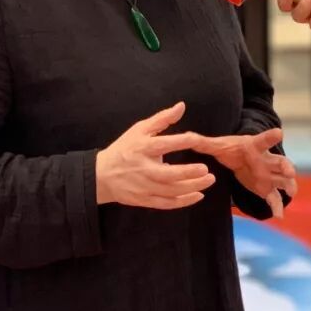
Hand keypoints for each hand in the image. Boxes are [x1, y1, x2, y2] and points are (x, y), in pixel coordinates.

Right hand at [95, 102, 216, 209]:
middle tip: (207, 170)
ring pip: (170, 191)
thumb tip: (182, 106)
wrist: (101, 175)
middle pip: (168, 175)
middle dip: (189, 173)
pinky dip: (183, 202)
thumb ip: (162, 119)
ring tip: (209, 180)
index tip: (197, 139)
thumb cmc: (125, 148)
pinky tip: (198, 195)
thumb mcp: (140, 129)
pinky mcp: (144, 200)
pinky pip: (166, 203)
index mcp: (142, 148)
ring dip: (191, 187)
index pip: (163, 144)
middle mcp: (143, 169)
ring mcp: (144, 187)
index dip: (181, 141)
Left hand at [159, 127, 296, 218]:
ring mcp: (268, 174)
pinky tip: (278, 216)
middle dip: (286, 166)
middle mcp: (265, 160)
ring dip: (288, 185)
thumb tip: (186, 137)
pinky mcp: (266, 188)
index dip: (271, 137)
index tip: (279, 133)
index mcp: (254, 147)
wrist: (242, 157)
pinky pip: (274, 197)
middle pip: (279, 161)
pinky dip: (277, 206)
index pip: (263, 141)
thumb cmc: (231, 149)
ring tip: (290, 193)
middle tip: (290, 172)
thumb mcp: (217, 145)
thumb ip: (203, 142)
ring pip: (282, 179)